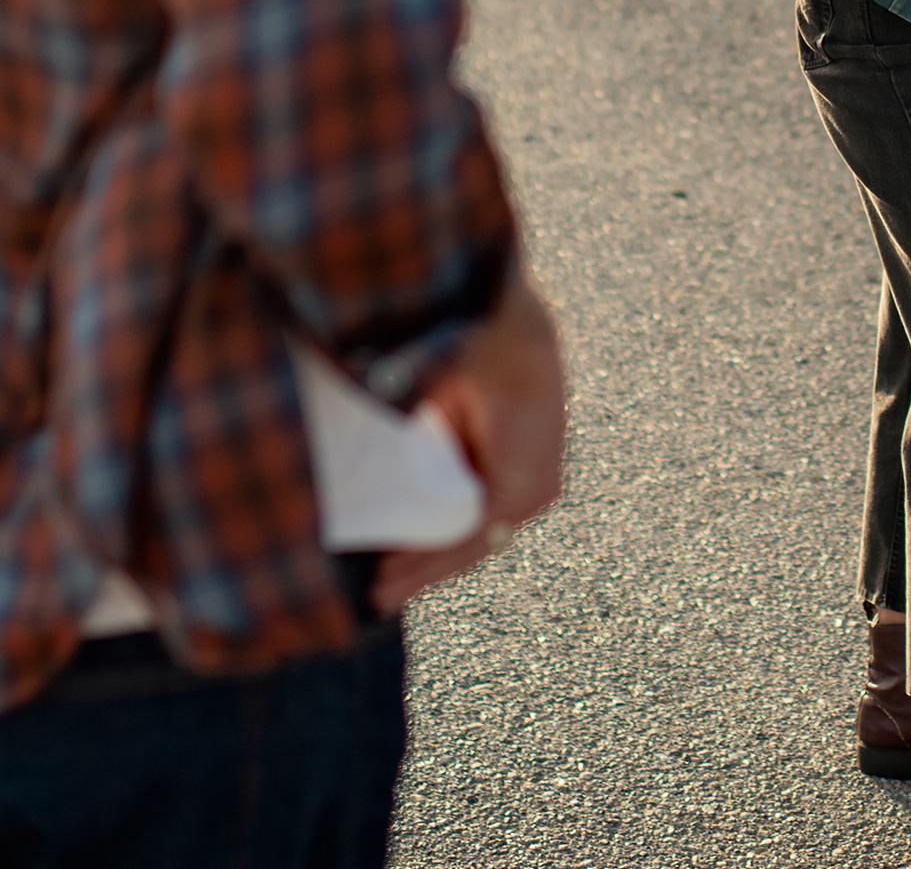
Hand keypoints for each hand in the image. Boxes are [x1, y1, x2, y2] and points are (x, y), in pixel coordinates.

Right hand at [373, 266, 567, 613]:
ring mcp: (535, 488)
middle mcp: (530, 476)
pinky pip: (473, 538)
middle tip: (378, 594)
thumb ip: (417, 434)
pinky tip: (395, 575)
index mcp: (513, 455)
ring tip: (378, 593)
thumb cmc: (467, 351)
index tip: (386, 565)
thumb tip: (362, 459)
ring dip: (419, 572)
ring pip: (467, 545)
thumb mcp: (438, 406)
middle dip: (419, 570)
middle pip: (467, 539)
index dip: (427, 543)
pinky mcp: (529, 490)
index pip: (470, 513)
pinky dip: (430, 559)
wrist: (499, 329)